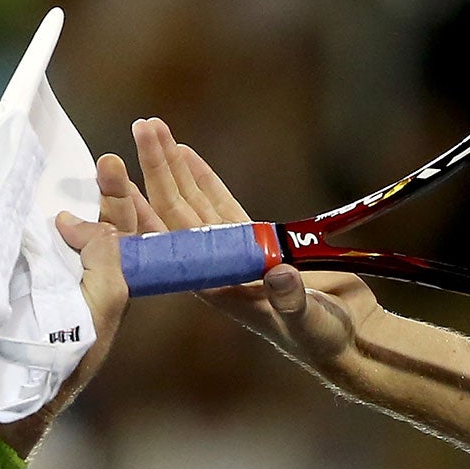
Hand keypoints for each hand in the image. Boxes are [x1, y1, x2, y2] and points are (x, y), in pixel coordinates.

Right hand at [0, 153, 141, 452]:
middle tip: (102, 158)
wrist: (17, 386)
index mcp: (115, 282)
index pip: (124, 231)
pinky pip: (34, 242)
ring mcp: (55, 276)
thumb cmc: (70, 353)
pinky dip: (33, 218)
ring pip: (66, 229)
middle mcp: (88, 275)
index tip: (111, 164)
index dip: (121, 197)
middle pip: (100, 223)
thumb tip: (83, 221)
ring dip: (68, 197)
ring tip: (62, 166)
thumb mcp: (102, 305)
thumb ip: (104, 260)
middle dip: (102, 190)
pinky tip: (28, 194)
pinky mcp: (24, 278)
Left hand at [130, 118, 384, 379]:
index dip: (146, 212)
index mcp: (218, 289)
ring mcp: (236, 253)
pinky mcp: (259, 243)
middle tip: (140, 127)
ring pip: (195, 204)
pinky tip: (186, 153)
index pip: (172, 245)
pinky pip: (222, 205)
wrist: (349, 341)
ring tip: (153, 128)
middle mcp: (218, 268)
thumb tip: (277, 272)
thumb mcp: (310, 322)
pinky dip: (204, 179)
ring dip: (174, 168)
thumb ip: (292, 299)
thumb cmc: (325, 341)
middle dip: (158, 171)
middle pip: (177, 213)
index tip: (121, 180)